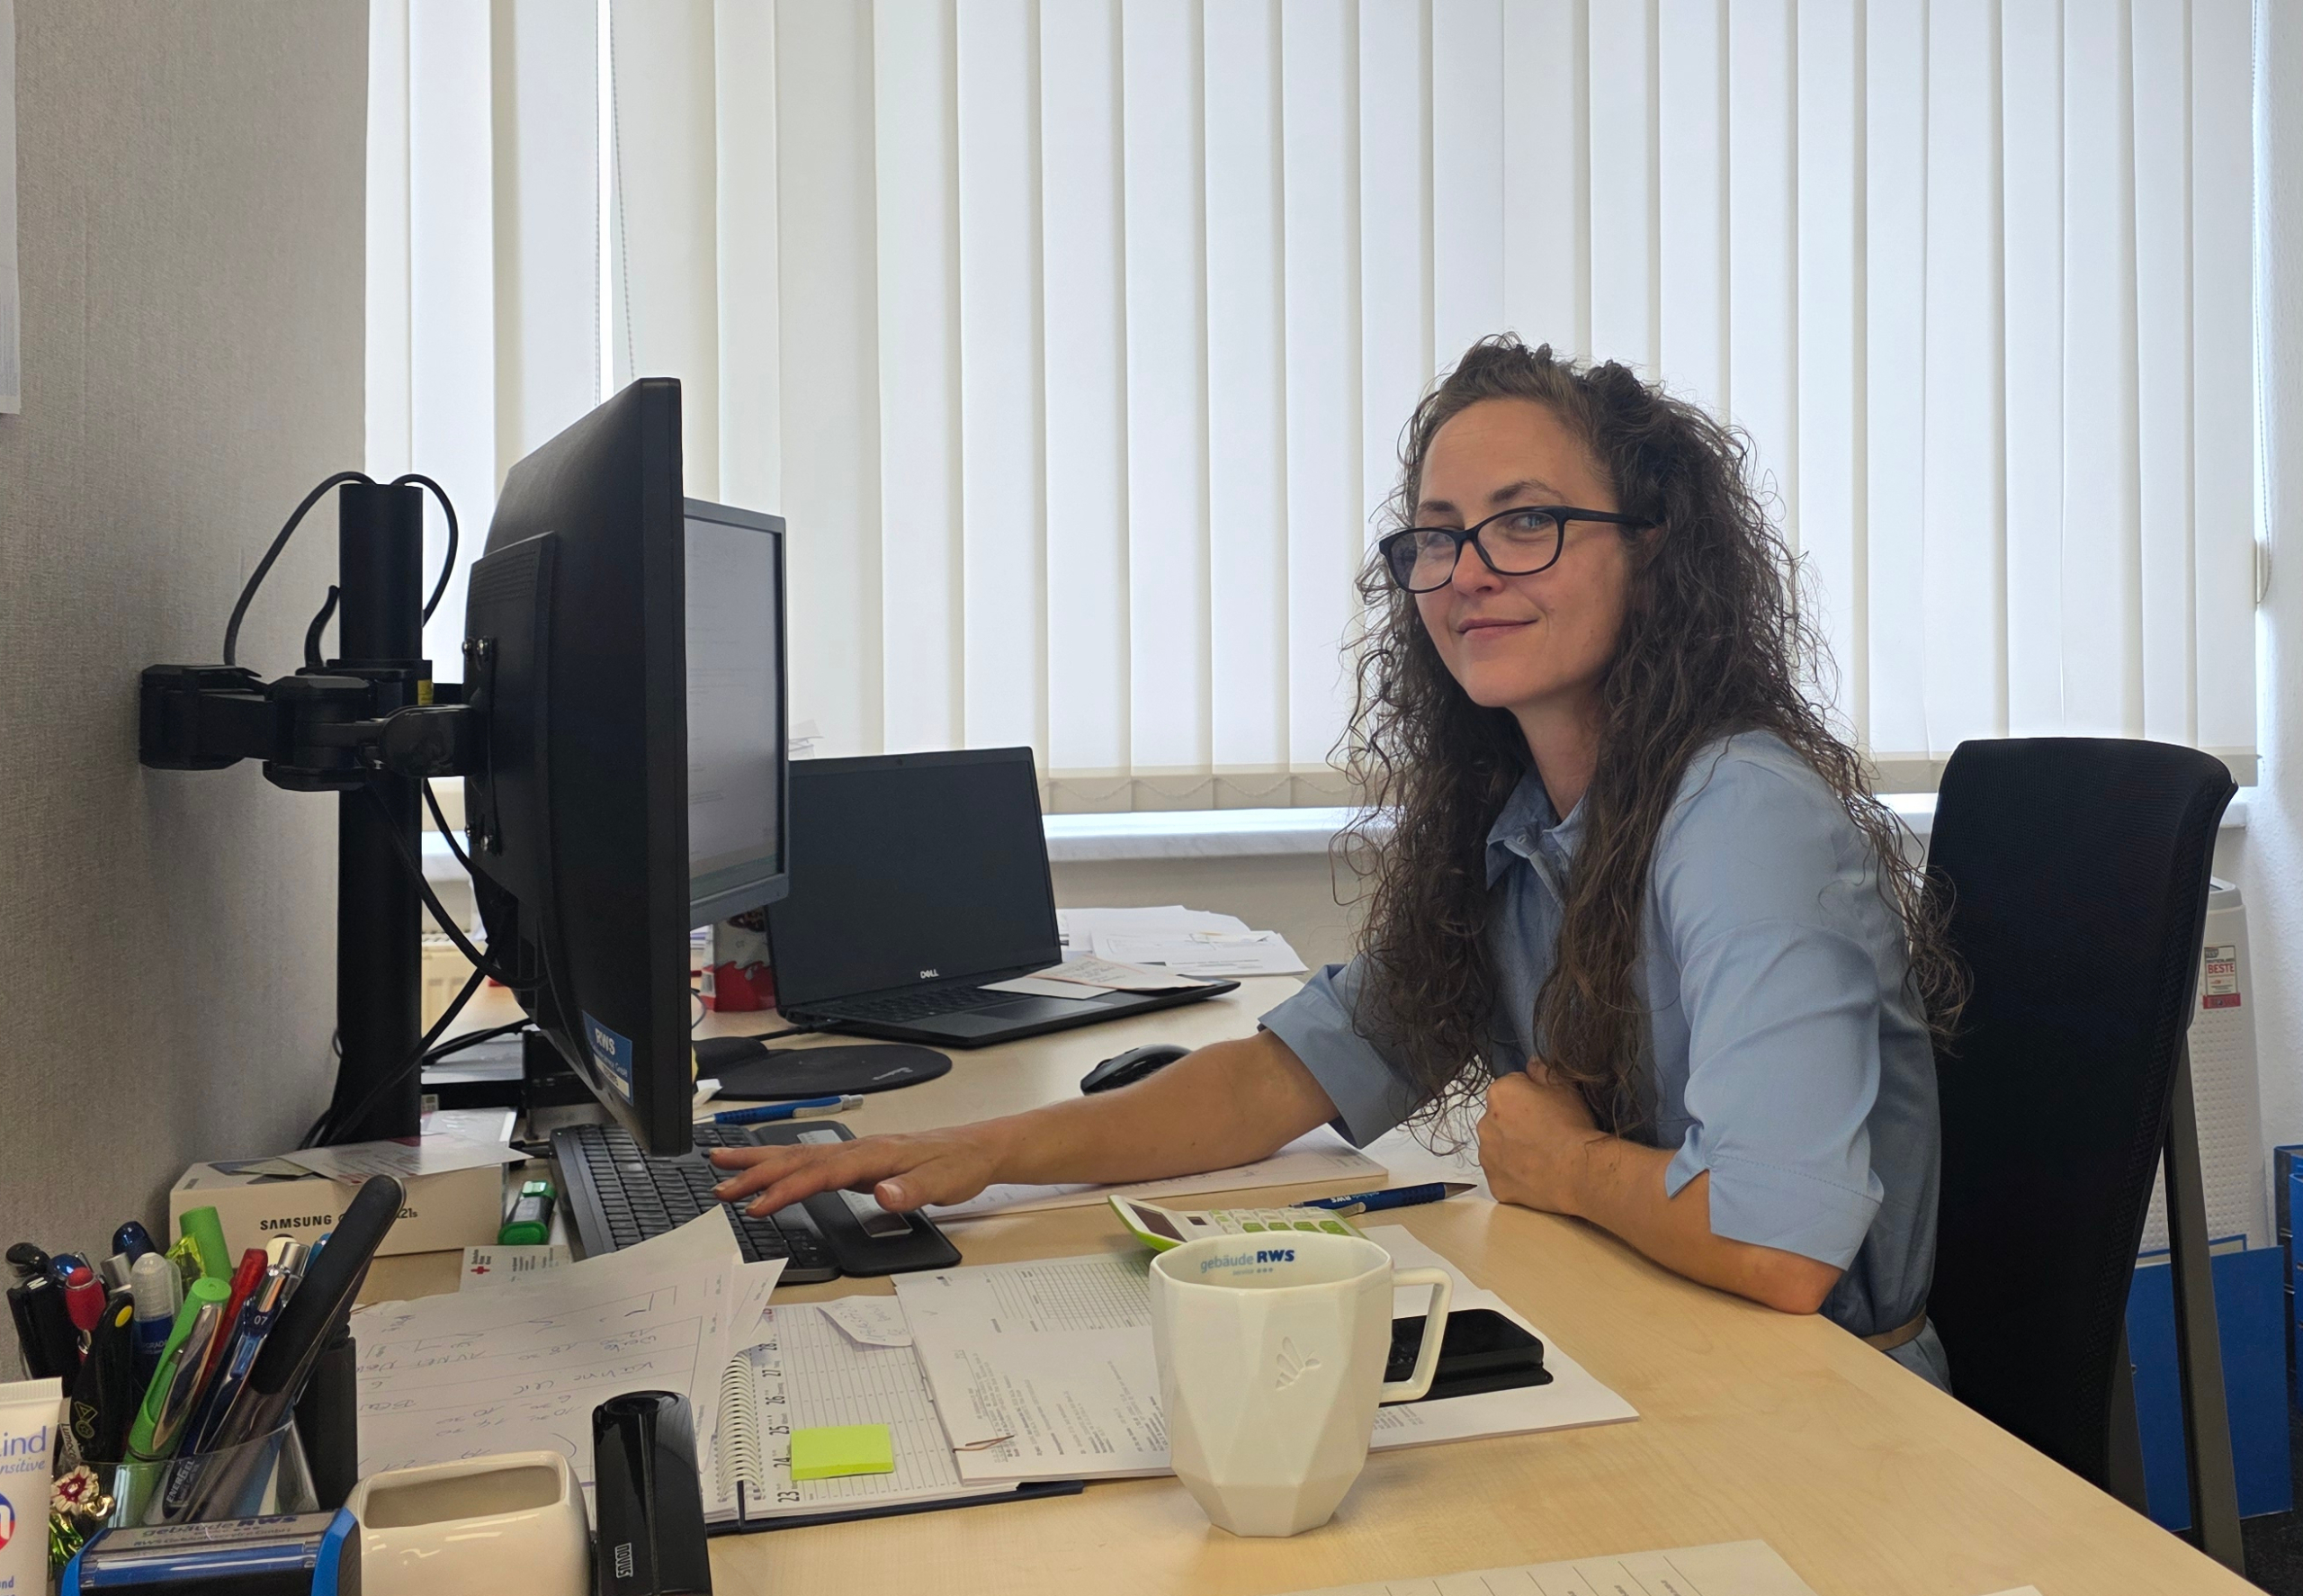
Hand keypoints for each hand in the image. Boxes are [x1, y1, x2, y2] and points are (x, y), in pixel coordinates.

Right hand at [709, 1123, 1009, 1217]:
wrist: (977, 1149)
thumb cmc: (959, 1166)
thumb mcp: (943, 1183)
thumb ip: (910, 1190)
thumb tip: (881, 1192)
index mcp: (872, 1155)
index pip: (820, 1174)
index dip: (786, 1190)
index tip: (756, 1205)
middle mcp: (858, 1150)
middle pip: (798, 1160)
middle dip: (756, 1172)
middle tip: (719, 1186)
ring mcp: (856, 1154)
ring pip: (799, 1156)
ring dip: (760, 1163)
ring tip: (723, 1165)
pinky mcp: (858, 1161)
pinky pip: (811, 1162)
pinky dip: (784, 1165)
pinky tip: (768, 1170)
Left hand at [1475, 1066, 1605, 1215]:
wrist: (1577, 1172)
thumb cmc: (1572, 1126)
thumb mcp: (1565, 1088)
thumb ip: (1543, 1071)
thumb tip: (1531, 1063)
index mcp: (1500, 1093)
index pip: (1511, 1088)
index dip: (1531, 1097)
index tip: (1547, 1109)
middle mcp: (1484, 1122)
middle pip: (1500, 1118)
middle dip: (1516, 1123)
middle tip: (1545, 1134)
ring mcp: (1487, 1156)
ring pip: (1498, 1147)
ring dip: (1512, 1149)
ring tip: (1541, 1157)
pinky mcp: (1494, 1183)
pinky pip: (1502, 1174)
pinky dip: (1514, 1175)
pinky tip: (1536, 1175)